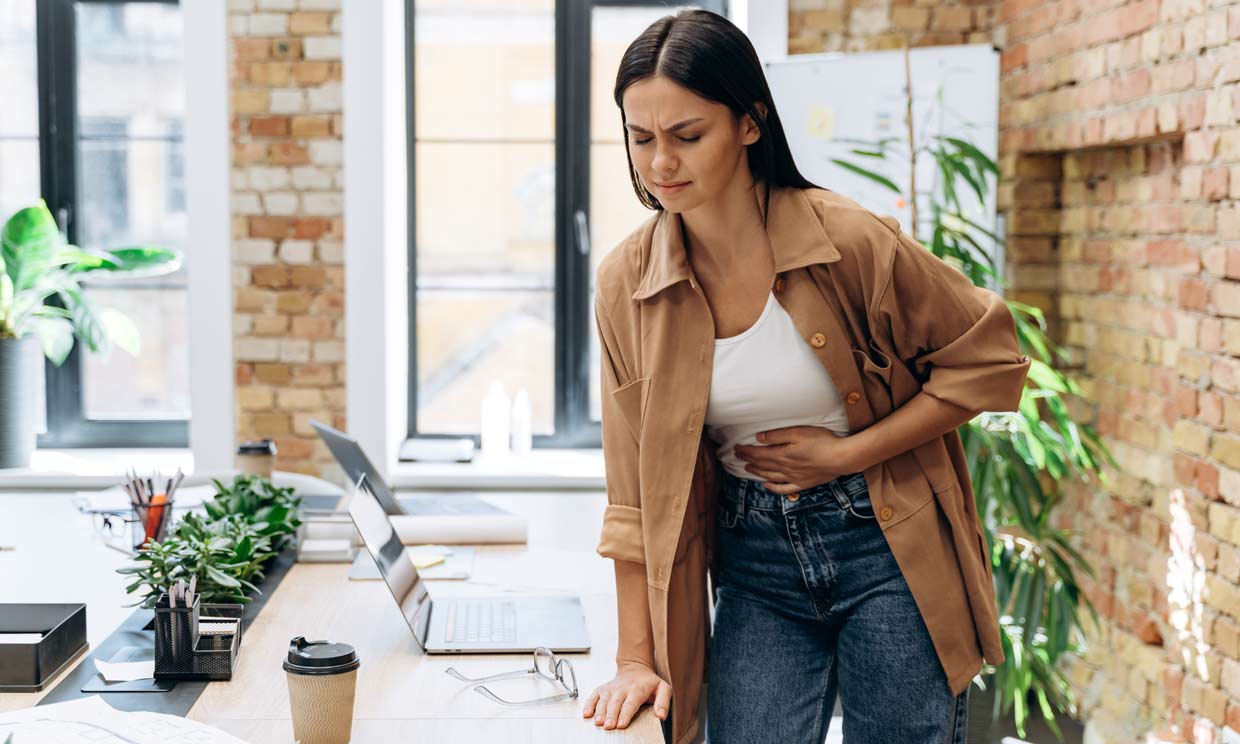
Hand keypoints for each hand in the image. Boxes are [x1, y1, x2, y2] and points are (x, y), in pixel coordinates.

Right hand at [581, 661, 670, 730]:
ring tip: (598, 722)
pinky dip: (589, 704)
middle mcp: (622, 688)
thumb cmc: (649, 682)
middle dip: (611, 715)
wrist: (635, 668)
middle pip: (616, 702)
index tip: (622, 724)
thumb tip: (661, 715)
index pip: (631, 703)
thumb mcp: (663, 688)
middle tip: (608, 726)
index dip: (626, 713)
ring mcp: (611, 688)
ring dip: (600, 711)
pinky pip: (594, 696)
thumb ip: (663, 702)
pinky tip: (587, 714)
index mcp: (638, 689)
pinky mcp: (603, 689)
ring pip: (604, 700)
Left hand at [733, 426, 856, 494]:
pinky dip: (773, 488)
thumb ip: (777, 436)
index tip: (736, 448)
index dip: (746, 451)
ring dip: (757, 472)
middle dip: (748, 460)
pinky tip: (767, 485)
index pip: (758, 454)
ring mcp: (794, 478)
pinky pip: (784, 489)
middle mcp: (785, 468)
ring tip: (748, 468)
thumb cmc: (821, 441)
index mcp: (782, 455)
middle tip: (738, 456)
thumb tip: (759, 438)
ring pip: (770, 476)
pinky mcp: (803, 484)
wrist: (841, 458)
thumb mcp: (797, 433)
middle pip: (762, 465)